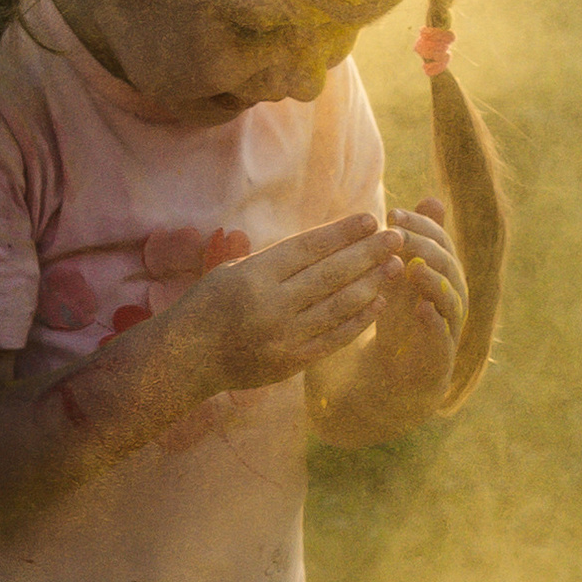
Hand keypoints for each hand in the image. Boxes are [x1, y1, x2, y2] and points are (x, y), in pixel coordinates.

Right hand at [172, 208, 401, 395]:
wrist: (186, 359)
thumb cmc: (207, 306)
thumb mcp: (230, 270)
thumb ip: (273, 258)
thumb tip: (323, 240)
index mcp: (253, 276)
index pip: (308, 248)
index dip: (342, 232)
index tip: (370, 219)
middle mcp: (270, 305)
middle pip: (330, 274)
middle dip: (367, 253)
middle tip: (396, 236)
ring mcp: (282, 337)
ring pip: (338, 306)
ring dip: (372, 283)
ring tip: (395, 265)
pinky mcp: (291, 363)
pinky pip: (333, 339)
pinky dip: (359, 320)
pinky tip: (379, 301)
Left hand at [360, 198, 466, 408]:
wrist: (390, 380)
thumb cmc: (397, 322)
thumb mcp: (398, 278)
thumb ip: (412, 245)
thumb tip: (433, 198)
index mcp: (443, 278)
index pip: (440, 243)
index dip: (422, 227)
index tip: (392, 214)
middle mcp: (452, 300)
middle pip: (448, 266)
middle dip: (424, 247)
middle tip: (397, 235)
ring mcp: (449, 329)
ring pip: (451, 300)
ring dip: (433, 281)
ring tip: (413, 268)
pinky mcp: (440, 359)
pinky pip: (443, 339)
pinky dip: (434, 323)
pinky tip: (421, 309)